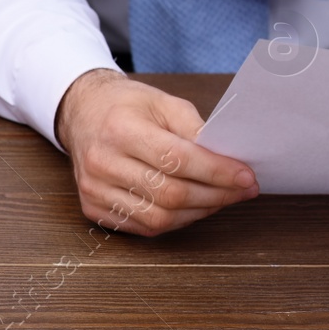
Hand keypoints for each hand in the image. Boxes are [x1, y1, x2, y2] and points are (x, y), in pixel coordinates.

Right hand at [56, 68, 258, 236]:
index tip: (246, 176)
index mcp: (119, 129)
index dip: (217, 172)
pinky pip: (144, 226)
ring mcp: (94, 190)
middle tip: (241, 190)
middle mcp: (102, 162)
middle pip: (171, 193)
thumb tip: (229, 161)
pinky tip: (190, 207)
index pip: (177, 159)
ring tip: (218, 198)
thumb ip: (195, 130)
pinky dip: (175, 221)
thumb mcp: (164, 103)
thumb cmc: (125, 107)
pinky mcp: (93, 208)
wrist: (82, 115)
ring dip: (198, 212)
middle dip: (216, 195)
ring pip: (159, 217)